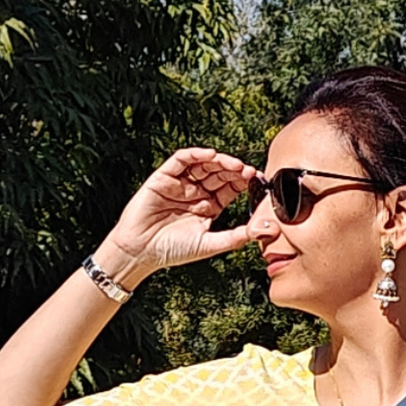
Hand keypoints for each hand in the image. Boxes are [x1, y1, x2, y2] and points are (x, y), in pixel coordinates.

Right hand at [104, 148, 258, 274]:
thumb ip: (235, 237)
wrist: (142, 251)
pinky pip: (181, 160)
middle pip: (219, 174)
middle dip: (234, 171)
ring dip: (219, 161)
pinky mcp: (164, 177)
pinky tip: (209, 154)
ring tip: (234, 164)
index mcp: (209, 206)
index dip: (243, 182)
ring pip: (203, 164)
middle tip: (248, 172)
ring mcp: (181, 183)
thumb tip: (263, 231)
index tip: (258, 180)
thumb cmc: (174, 250)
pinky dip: (195, 154)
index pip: (230, 188)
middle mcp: (196, 192)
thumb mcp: (209, 244)